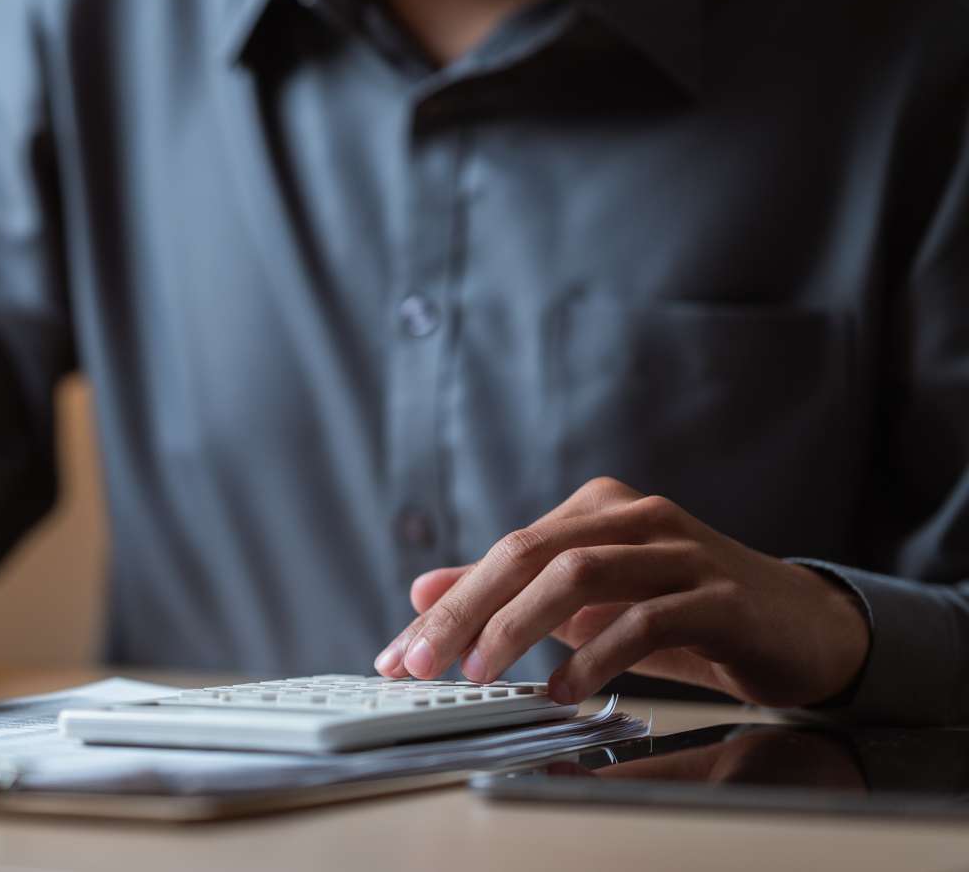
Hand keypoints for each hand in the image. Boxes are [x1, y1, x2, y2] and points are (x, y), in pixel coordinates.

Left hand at [374, 477, 869, 707]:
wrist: (801, 628)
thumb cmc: (684, 612)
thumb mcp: (586, 601)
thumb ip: (509, 591)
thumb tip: (422, 591)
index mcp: (598, 508)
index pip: (504, 552)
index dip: (448, 602)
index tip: (400, 652)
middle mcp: (637, 518)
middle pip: (530, 553)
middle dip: (466, 609)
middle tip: (422, 661)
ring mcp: (682, 553)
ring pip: (580, 573)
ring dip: (519, 626)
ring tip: (481, 672)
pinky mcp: (720, 599)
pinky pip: (645, 620)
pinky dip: (595, 656)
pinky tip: (563, 691)